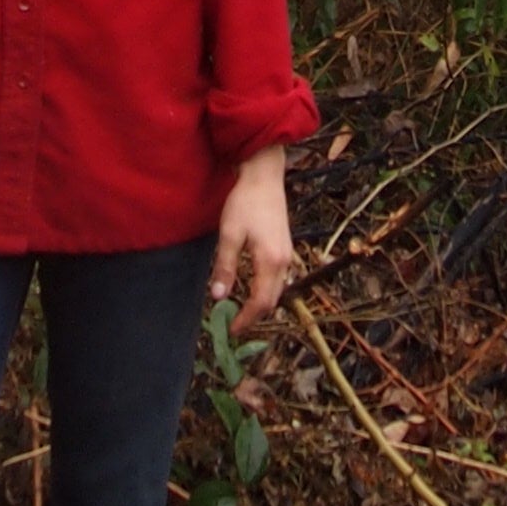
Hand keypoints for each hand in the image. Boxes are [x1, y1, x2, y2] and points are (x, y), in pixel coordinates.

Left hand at [209, 146, 297, 337]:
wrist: (264, 175)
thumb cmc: (245, 202)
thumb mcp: (229, 234)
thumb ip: (225, 267)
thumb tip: (218, 297)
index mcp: (270, 261)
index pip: (261, 302)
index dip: (246, 320)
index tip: (232, 330)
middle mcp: (284, 261)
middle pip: (273, 300)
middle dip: (255, 316)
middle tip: (236, 324)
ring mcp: (287, 253)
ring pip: (278, 289)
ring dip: (262, 302)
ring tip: (243, 309)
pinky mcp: (286, 245)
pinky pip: (279, 277)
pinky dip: (267, 289)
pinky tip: (253, 286)